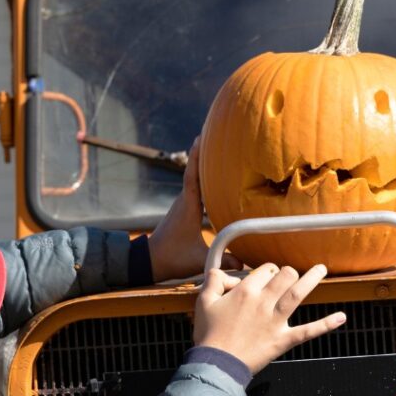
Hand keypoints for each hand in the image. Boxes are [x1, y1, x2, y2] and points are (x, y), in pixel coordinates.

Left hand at [147, 138, 238, 281]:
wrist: (151, 261)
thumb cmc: (172, 258)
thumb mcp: (198, 260)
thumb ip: (221, 260)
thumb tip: (244, 264)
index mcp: (188, 206)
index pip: (193, 176)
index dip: (197, 157)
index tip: (201, 136)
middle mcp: (184, 201)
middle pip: (195, 170)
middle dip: (203, 152)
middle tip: (213, 131)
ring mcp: (183, 204)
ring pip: (194, 178)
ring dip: (203, 163)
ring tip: (217, 148)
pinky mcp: (184, 210)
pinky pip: (195, 188)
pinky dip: (202, 177)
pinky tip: (212, 176)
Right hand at [193, 264, 345, 374]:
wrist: (216, 364)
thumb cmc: (209, 335)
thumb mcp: (203, 302)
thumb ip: (213, 281)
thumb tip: (223, 273)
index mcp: (245, 292)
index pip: (263, 270)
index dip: (264, 272)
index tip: (262, 280)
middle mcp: (263, 302)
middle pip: (284, 275)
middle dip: (287, 272)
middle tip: (287, 276)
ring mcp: (275, 321)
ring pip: (298, 293)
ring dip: (312, 279)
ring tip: (321, 269)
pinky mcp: (283, 340)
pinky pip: (308, 331)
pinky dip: (326, 325)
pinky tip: (341, 318)